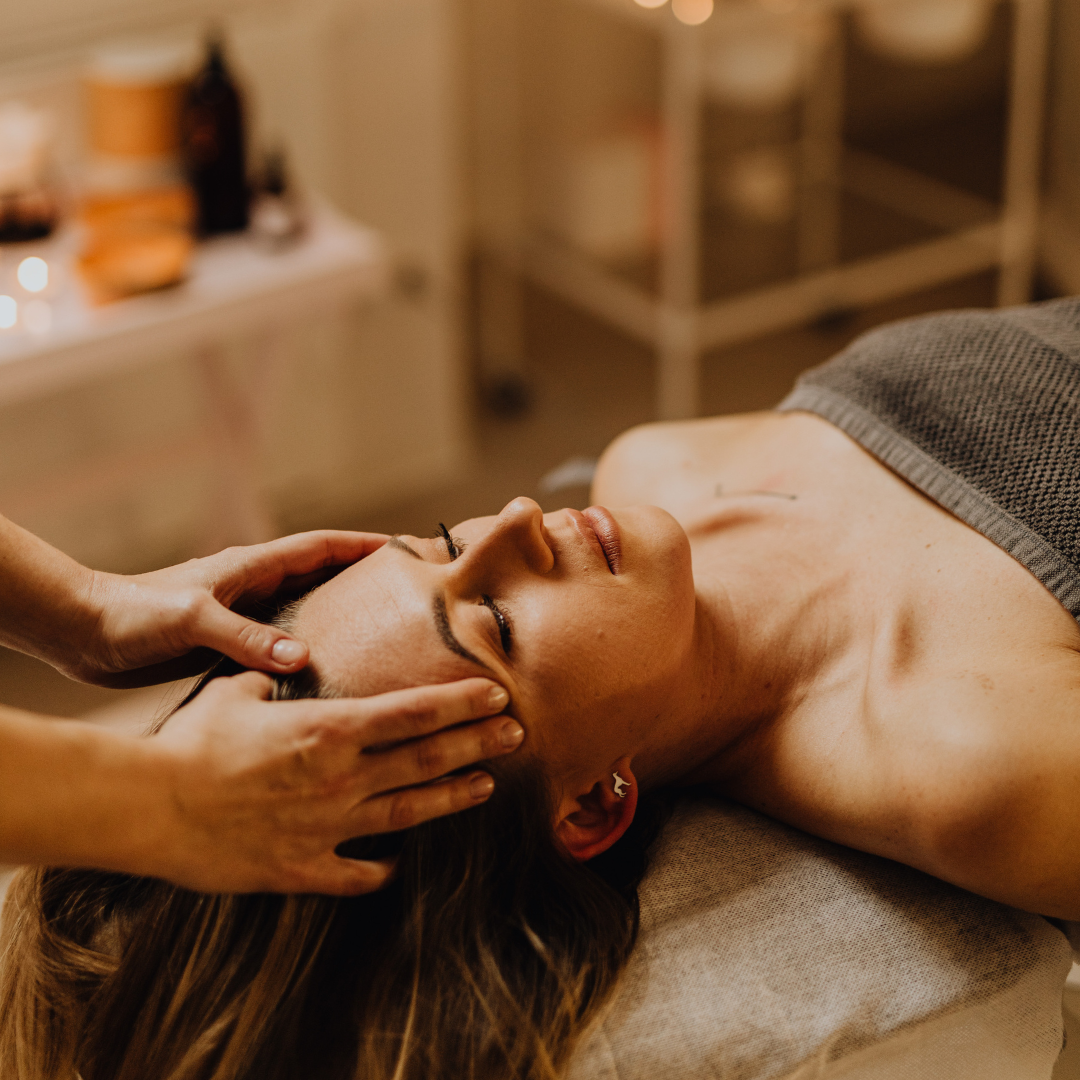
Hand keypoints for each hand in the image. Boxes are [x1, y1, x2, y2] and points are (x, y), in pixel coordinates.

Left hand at [71, 531, 387, 686]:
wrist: (83, 633)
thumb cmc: (133, 613)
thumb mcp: (193, 619)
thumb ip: (246, 637)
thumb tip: (304, 657)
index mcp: (252, 568)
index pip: (321, 547)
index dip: (364, 545)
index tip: (405, 549)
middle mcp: (255, 588)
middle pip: (323, 578)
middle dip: (364, 582)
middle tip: (408, 599)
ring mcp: (243, 616)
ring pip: (306, 613)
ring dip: (340, 619)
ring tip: (383, 641)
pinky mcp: (228, 645)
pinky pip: (282, 645)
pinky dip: (309, 653)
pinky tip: (326, 677)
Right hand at [143, 674, 522, 894]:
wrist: (148, 805)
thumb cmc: (190, 740)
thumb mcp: (239, 690)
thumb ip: (276, 674)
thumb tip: (292, 655)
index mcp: (330, 730)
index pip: (415, 712)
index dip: (462, 704)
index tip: (496, 695)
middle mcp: (341, 778)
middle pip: (427, 759)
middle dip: (477, 744)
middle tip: (516, 734)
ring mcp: (327, 828)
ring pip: (409, 813)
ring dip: (452, 797)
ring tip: (486, 785)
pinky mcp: (302, 868)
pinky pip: (355, 874)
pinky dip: (381, 870)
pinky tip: (398, 866)